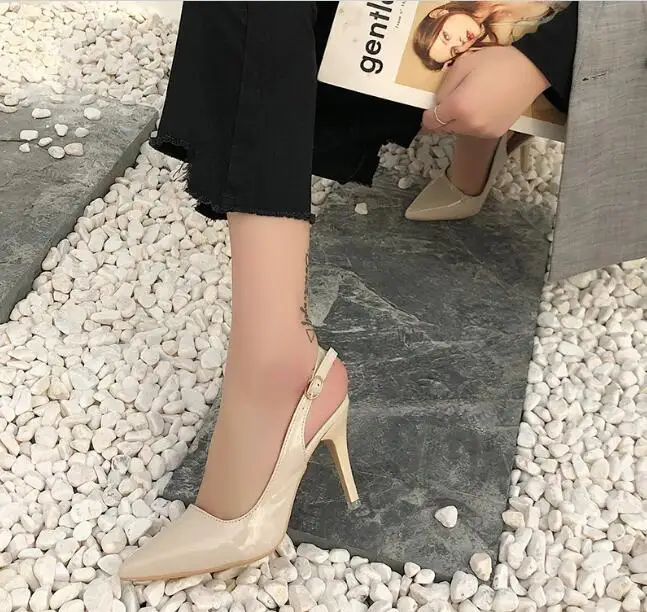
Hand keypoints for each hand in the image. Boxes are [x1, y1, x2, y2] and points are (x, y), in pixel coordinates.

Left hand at [422, 46, 549, 138]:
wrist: (531, 71)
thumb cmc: (496, 63)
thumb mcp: (463, 65)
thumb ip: (444, 88)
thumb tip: (437, 103)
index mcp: (458, 107)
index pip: (431, 122)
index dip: (428, 114)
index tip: (432, 106)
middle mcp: (469, 125)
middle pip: (443, 129)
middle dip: (442, 118)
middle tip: (453, 100)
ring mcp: (483, 132)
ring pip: (459, 131)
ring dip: (458, 121)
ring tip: (471, 101)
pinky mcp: (494, 133)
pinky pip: (474, 131)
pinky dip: (473, 123)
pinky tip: (484, 107)